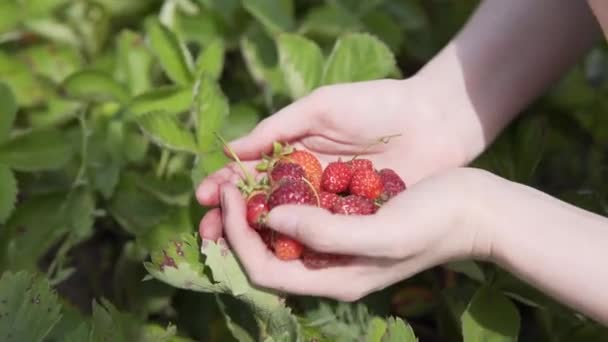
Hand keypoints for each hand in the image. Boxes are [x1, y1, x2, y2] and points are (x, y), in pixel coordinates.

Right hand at [197, 77, 475, 239]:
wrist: (434, 118)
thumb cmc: (376, 103)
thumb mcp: (322, 106)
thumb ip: (279, 127)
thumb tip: (230, 149)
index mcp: (295, 152)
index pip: (251, 173)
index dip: (225, 186)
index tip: (204, 198)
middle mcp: (308, 181)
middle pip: (263, 204)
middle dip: (234, 218)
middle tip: (209, 231)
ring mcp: (331, 203)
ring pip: (288, 225)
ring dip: (259, 236)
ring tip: (231, 246)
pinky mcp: (355, 219)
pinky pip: (321, 234)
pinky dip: (299, 243)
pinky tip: (279, 252)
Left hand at [216, 167, 493, 299]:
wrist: (476, 207)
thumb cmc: (436, 221)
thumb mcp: (382, 232)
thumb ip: (326, 232)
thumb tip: (272, 217)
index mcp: (334, 278)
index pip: (264, 269)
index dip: (239, 235)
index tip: (233, 194)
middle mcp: (330, 266)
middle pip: (265, 254)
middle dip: (236, 225)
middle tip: (222, 187)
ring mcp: (338, 244)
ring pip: (279, 233)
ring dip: (254, 209)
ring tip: (238, 179)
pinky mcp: (347, 221)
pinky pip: (302, 214)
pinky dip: (282, 196)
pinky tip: (274, 174)